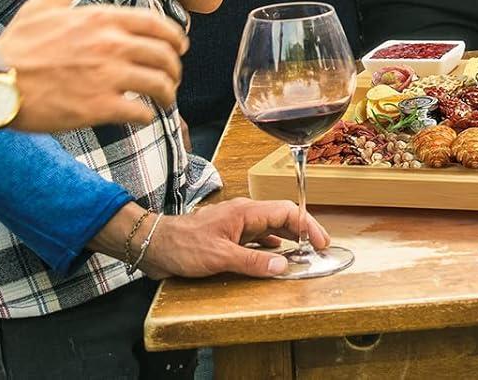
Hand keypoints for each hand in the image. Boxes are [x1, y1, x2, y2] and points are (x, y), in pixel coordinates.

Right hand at [0, 0, 187, 131]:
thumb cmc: (17, 45)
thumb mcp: (44, 4)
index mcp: (102, 19)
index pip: (156, 24)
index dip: (174, 38)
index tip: (180, 48)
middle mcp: (111, 44)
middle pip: (164, 55)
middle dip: (174, 68)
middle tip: (173, 78)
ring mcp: (107, 76)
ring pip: (158, 84)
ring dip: (167, 94)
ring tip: (164, 101)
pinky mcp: (98, 107)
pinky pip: (139, 112)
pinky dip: (147, 116)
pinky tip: (143, 118)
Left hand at [124, 198, 331, 279]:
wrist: (155, 244)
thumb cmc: (184, 246)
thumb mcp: (221, 257)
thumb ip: (253, 261)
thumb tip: (283, 265)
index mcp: (247, 212)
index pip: (287, 211)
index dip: (307, 225)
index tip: (321, 241)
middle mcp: (244, 214)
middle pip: (282, 217)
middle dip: (302, 230)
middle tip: (319, 248)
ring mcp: (236, 224)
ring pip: (270, 226)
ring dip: (288, 237)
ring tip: (303, 252)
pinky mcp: (228, 235)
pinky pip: (257, 236)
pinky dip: (271, 245)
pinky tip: (274, 255)